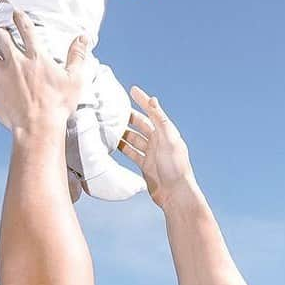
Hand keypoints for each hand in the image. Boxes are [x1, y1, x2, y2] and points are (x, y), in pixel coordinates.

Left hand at [0, 11, 89, 137]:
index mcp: (36, 57)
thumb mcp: (75, 79)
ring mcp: (1, 75)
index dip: (20, 18)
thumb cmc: (58, 104)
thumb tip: (83, 37)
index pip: (26, 30)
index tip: (15, 12)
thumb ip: (77, 56)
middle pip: (2, 38)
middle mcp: (16, 61)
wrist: (38, 126)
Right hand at [118, 86, 194, 207]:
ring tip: (108, 126)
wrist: (175, 194)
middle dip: (128, 117)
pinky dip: (123, 148)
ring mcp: (151, 154)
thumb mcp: (168, 140)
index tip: (132, 90)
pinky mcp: (145, 166)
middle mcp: (159, 141)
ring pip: (134, 139)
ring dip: (122, 132)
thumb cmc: (175, 167)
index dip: (143, 100)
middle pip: (141, 124)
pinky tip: (112, 144)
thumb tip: (153, 100)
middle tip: (113, 110)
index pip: (153, 112)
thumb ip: (160, 120)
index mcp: (166, 133)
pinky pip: (131, 153)